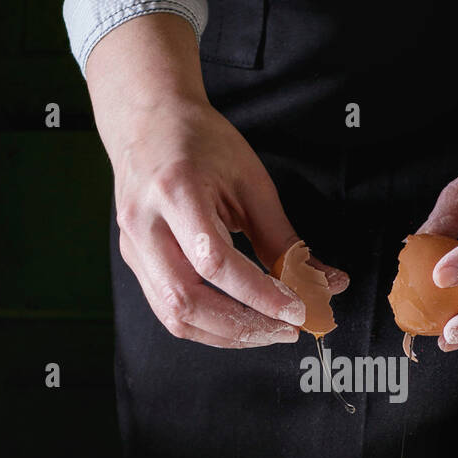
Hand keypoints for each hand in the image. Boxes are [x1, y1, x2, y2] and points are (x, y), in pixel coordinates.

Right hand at [87, 14, 346, 347]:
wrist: (147, 121)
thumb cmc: (200, 142)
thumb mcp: (251, 181)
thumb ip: (283, 238)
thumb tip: (325, 282)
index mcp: (175, 192)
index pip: (215, 262)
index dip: (259, 294)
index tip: (297, 310)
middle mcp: (145, 225)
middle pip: (186, 301)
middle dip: (243, 327)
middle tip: (287, 330)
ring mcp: (133, 247)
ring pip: (173, 316)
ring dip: (225, 336)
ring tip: (267, 331)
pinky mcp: (134, 261)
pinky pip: (168, 310)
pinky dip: (207, 326)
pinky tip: (239, 323)